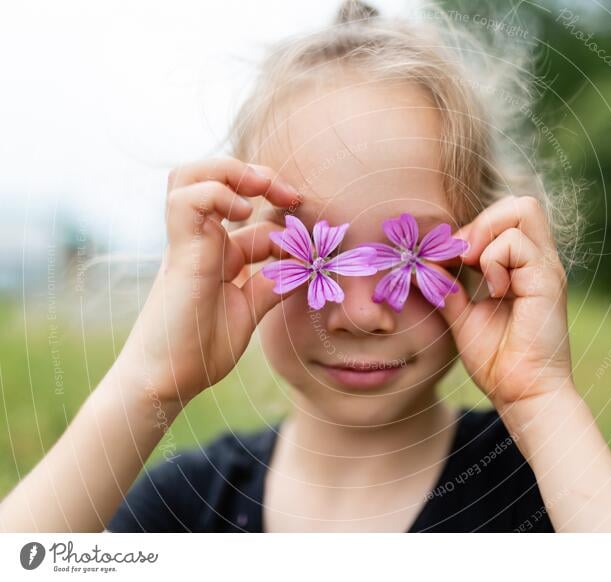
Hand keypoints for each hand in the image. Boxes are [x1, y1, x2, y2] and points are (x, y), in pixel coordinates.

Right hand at [116, 157, 301, 405]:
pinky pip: (186, 200)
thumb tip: (299, 266)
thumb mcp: (248, 311)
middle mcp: (199, 241)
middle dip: (253, 174)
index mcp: (216, 252)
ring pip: (190, 176)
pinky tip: (242, 213)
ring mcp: (186, 243)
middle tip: (288, 194)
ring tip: (261, 189)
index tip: (305, 227)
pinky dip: (217, 193)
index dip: (279, 212)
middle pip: (210, 177)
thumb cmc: (200, 350)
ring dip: (230, 172)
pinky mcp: (179, 253)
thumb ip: (269, 286)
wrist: (166, 382)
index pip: (247, 211)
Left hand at [438, 196, 573, 406]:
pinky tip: (494, 290)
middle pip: (518, 203)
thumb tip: (422, 263)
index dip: (472, 228)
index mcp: (520, 267)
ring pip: (522, 209)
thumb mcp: (463, 318)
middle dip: (481, 221)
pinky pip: (517, 243)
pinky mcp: (548, 279)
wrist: (523, 393)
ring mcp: (545, 267)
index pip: (504, 216)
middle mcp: (536, 262)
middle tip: (462, 257)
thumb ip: (447, 289)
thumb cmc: (498, 361)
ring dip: (487, 234)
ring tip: (476, 269)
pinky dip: (494, 260)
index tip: (450, 260)